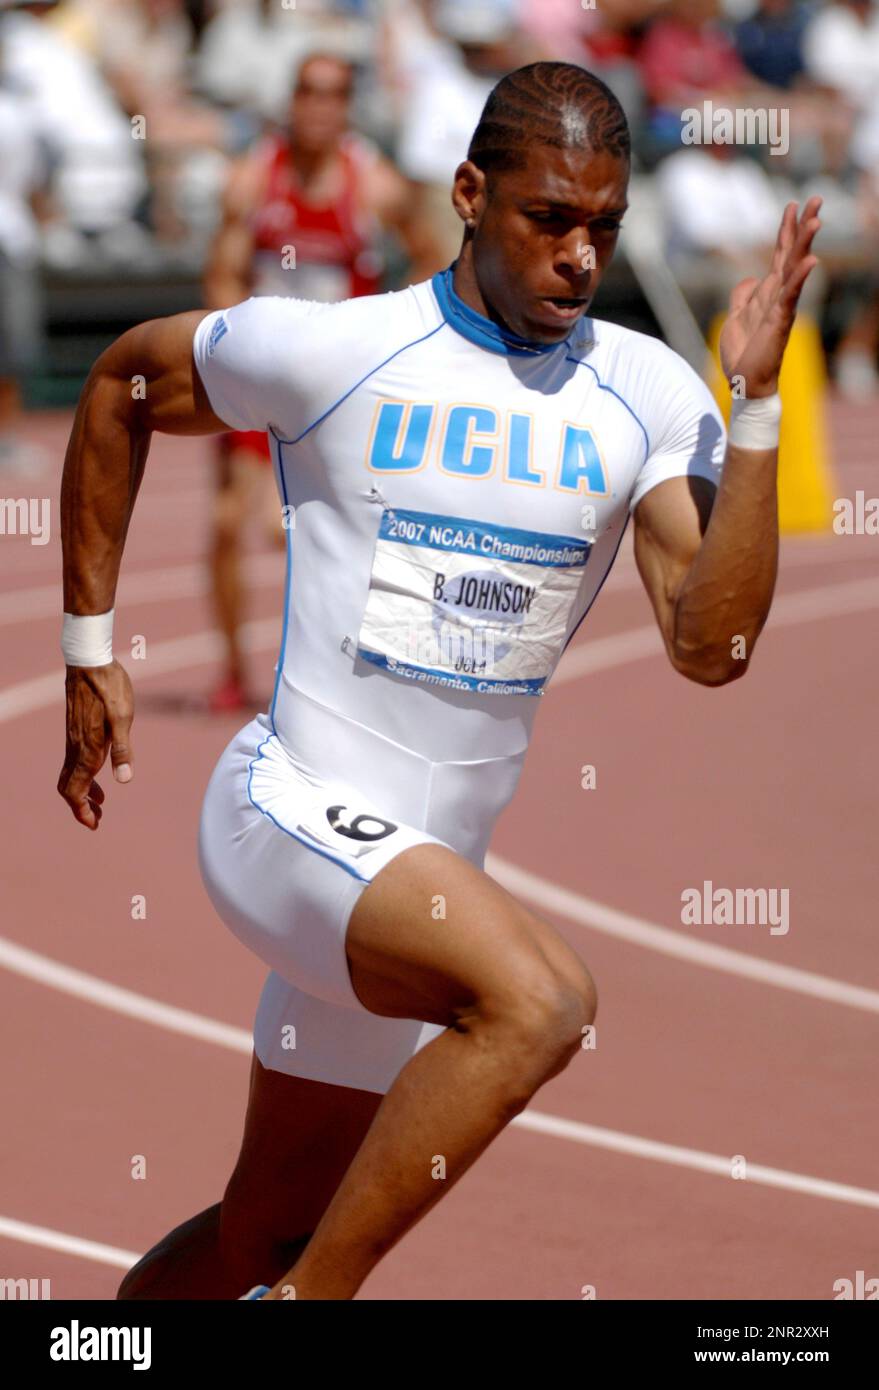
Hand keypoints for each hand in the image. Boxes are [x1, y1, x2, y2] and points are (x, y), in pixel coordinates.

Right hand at [57, 660, 134, 829]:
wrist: (89, 661)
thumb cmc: (110, 687)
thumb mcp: (123, 717)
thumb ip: (123, 749)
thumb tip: (123, 780)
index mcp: (88, 749)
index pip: (75, 791)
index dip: (81, 812)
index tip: (94, 825)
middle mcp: (76, 747)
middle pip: (68, 788)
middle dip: (81, 808)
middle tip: (97, 819)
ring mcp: (74, 738)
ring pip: (71, 775)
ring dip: (84, 793)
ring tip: (102, 803)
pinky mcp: (76, 730)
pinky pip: (75, 761)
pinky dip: (85, 775)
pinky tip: (101, 772)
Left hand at [719, 198, 821, 398]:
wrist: (745, 382)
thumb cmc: (743, 353)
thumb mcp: (735, 317)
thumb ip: (741, 296)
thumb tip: (747, 279)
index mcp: (768, 292)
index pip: (779, 255)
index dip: (785, 231)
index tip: (793, 205)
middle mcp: (779, 295)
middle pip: (792, 254)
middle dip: (803, 227)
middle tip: (816, 199)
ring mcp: (781, 307)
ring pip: (795, 269)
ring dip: (805, 245)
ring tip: (816, 221)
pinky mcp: (780, 321)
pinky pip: (791, 296)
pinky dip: (800, 279)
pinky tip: (811, 262)